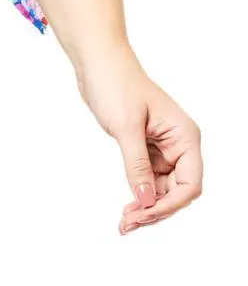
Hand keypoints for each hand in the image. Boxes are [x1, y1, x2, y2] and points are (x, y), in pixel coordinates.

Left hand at [73, 43, 202, 233]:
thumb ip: (137, 166)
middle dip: (155, 209)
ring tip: (124, 223)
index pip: (190, 183)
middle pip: (176, 191)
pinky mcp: (144, 146)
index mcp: (184, 137)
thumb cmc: (115, 84)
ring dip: (145, 205)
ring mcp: (161, 147)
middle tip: (128, 224)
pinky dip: (137, 192)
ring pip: (161, 188)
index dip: (170, 204)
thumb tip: (146, 201)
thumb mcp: (126, 127)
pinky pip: (147, 177)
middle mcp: (178, 144)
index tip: (145, 214)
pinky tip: (127, 207)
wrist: (96, 61)